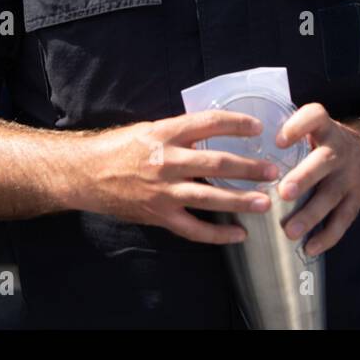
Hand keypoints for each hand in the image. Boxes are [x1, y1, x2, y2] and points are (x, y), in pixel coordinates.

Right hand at [81, 111, 280, 245]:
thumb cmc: (118, 148)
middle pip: (217, 164)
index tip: (258, 127)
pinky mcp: (159, 216)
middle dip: (249, 168)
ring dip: (241, 201)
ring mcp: (164, 191)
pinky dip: (218, 235)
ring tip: (265, 203)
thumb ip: (180, 132)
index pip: (209, 123)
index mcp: (165, 133)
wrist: (85, 174)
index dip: (236, 124)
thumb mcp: (149, 129)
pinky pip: (194, 229)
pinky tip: (239, 235)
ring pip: (210, 198)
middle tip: (274, 170)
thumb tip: (213, 130)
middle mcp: (167, 161)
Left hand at [272, 104, 359, 256]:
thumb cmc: (329, 142)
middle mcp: (339, 151)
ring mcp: (349, 177)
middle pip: (323, 162)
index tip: (278, 140)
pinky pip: (343, 220)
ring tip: (290, 231)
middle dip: (304, 177)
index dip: (298, 126)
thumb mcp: (318, 129)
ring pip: (332, 196)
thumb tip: (244, 149)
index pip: (315, 117)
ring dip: (311, 214)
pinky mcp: (356, 200)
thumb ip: (291, 136)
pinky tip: (310, 248)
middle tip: (283, 192)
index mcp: (326, 129)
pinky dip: (327, 236)